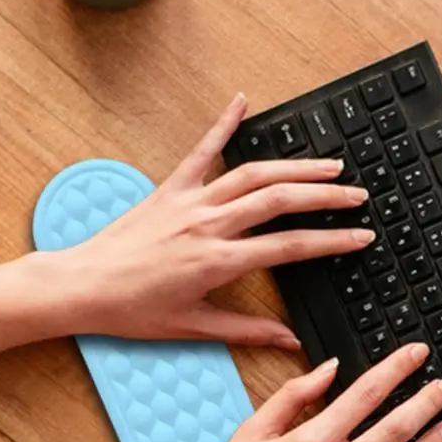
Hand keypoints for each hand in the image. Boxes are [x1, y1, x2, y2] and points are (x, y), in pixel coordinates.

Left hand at [57, 93, 373, 349]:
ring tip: (328, 164)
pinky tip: (242, 102)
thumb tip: (288, 340)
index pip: (289, 247)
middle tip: (358, 194)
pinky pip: (202, 151)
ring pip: (252, 174)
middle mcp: (208, 224)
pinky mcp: (169, 188)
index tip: (360, 236)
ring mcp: (189, 201)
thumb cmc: (132, 311)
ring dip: (294, 166)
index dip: (331, 241)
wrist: (82, 286)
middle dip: (325, 196)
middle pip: (279, 200)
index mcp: (217, 261)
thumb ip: (246, 331)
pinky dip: (223, 124)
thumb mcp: (193, 328)